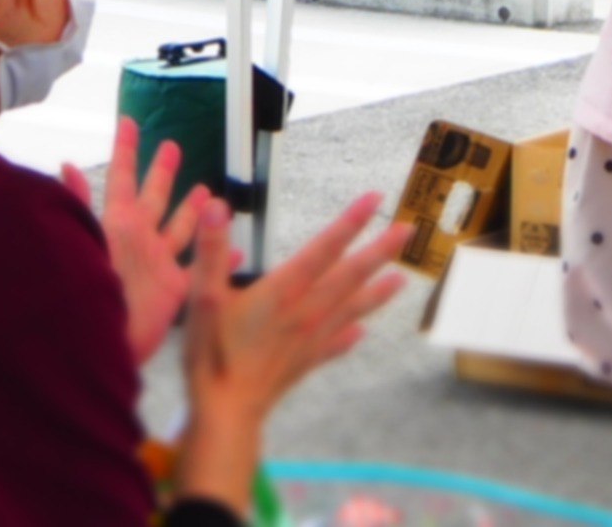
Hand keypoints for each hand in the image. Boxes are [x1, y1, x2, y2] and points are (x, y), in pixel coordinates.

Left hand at [62, 116, 211, 364]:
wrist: (97, 343)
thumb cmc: (85, 289)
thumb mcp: (82, 240)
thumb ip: (78, 204)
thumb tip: (64, 165)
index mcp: (117, 222)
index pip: (121, 177)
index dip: (125, 150)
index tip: (129, 121)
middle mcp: (138, 238)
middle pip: (154, 197)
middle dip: (162, 172)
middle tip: (173, 146)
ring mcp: (155, 263)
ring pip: (179, 228)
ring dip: (192, 209)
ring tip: (207, 192)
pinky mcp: (171, 290)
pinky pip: (199, 268)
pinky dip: (218, 258)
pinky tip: (236, 250)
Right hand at [176, 194, 407, 509]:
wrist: (227, 412)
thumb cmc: (214, 354)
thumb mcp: (202, 297)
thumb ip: (211, 250)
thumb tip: (216, 207)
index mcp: (285, 289)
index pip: (325, 246)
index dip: (350, 221)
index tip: (374, 199)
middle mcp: (308, 310)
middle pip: (351, 274)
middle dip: (381, 250)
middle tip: (409, 230)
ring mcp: (312, 337)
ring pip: (353, 308)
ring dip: (379, 291)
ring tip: (402, 279)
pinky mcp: (308, 361)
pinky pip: (336, 345)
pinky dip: (350, 336)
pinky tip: (360, 333)